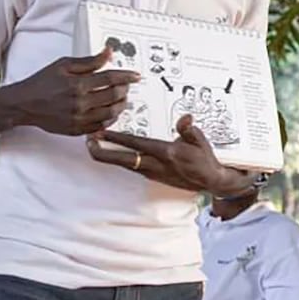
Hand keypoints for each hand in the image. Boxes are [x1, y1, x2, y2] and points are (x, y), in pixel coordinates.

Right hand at [6, 49, 140, 135]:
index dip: (126, 76)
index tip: (136, 76)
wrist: (24, 104)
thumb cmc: (42, 82)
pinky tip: (110, 111)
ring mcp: (79, 119)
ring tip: (121, 98)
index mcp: (77, 84)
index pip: (110, 78)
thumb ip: (89, 61)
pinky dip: (110, 118)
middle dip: (124, 89)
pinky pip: (101, 126)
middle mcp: (80, 103)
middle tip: (126, 86)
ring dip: (121, 105)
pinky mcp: (76, 130)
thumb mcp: (64, 65)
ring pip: (111, 113)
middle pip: (114, 96)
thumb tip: (109, 52)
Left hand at [87, 114, 249, 193]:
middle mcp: (154, 165)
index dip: (116, 138)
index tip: (101, 131)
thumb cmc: (204, 160)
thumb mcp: (200, 142)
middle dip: (102, 151)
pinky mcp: (152, 175)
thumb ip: (189, 130)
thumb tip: (185, 118)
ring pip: (123, 164)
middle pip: (121, 160)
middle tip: (88, 142)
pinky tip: (113, 152)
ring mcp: (151, 172)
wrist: (210, 181)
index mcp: (165, 154)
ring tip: (95, 144)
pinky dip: (119, 158)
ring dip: (108, 155)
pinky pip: (130, 166)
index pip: (135, 144)